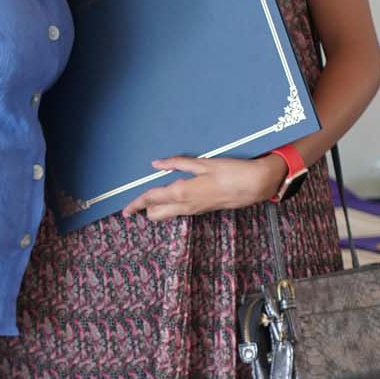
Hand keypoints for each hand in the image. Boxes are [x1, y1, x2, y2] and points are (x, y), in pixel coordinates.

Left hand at [123, 153, 287, 221]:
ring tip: (151, 198)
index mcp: (182, 192)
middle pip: (156, 213)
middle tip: (137, 202)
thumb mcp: (203, 163)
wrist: (254, 186)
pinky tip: (172, 195)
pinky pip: (179, 211)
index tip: (125, 210)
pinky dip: (170, 206)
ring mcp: (194, 210)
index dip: (136, 204)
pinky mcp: (201, 210)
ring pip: (167, 214)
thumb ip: (178, 164)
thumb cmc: (230, 171)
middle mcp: (185, 205)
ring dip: (157, 208)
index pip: (151, 199)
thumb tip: (157, 164)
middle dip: (145, 209)